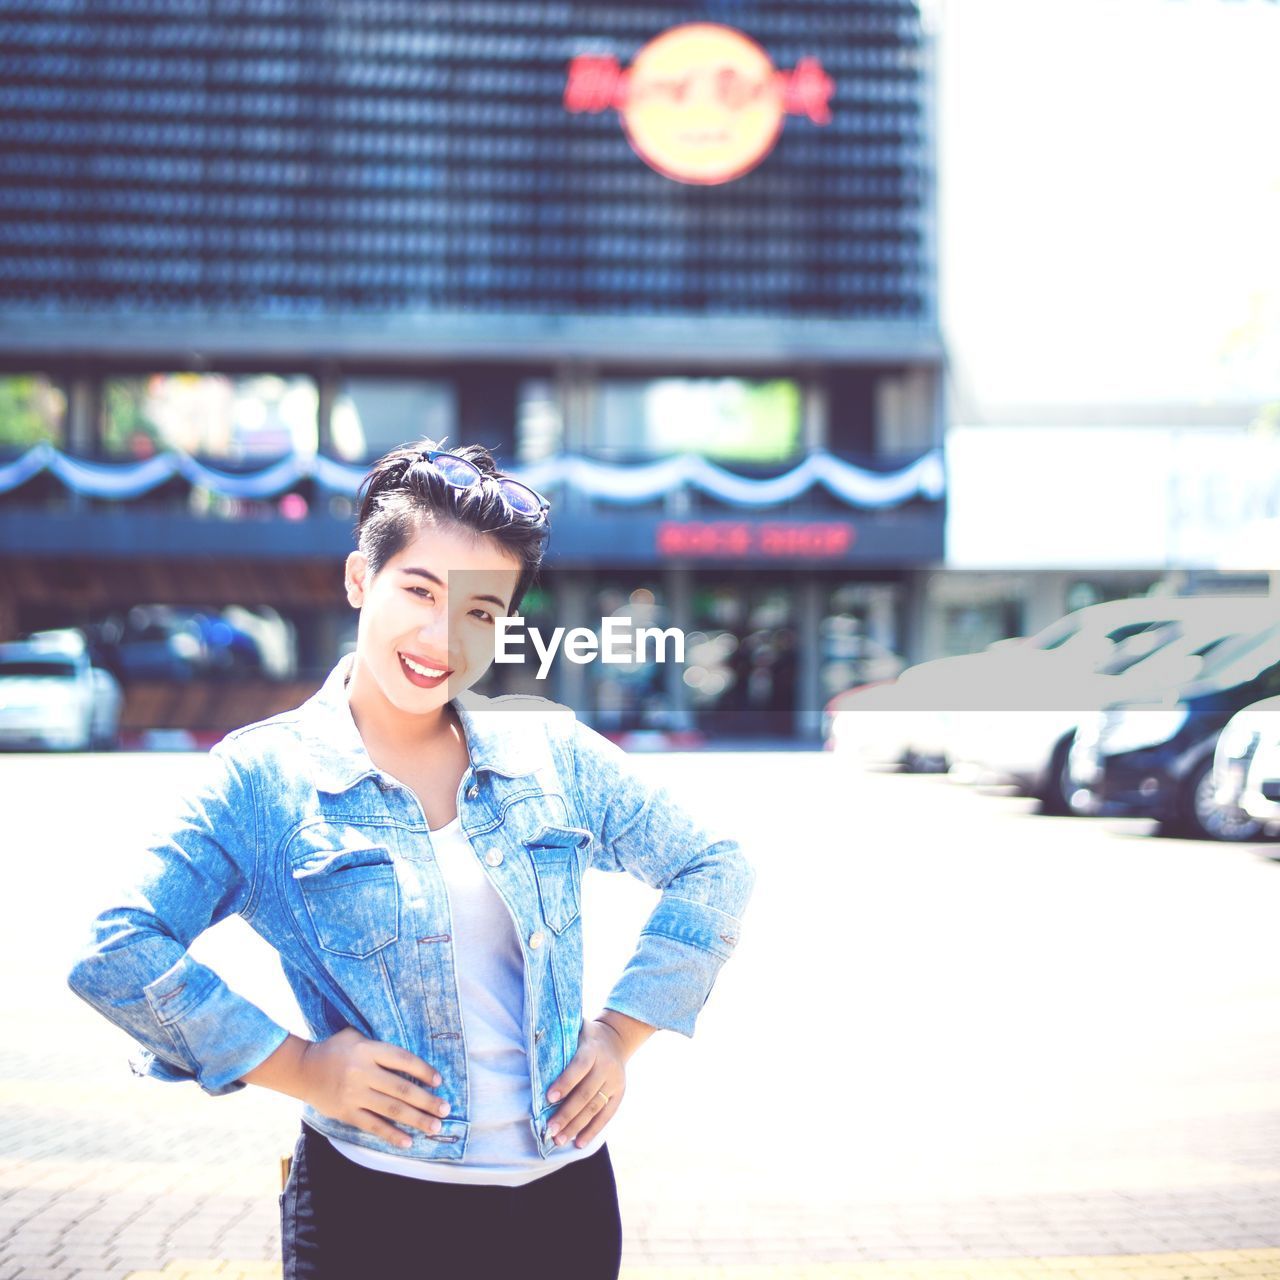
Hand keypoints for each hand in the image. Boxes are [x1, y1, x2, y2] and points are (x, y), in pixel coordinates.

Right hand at [298, 1026, 451, 1148]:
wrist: (301, 1070)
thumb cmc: (334, 1049)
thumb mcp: (354, 1035)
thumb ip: (379, 1044)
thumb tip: (408, 1057)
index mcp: (368, 1050)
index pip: (403, 1060)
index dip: (423, 1070)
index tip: (438, 1081)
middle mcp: (363, 1072)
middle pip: (401, 1089)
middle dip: (427, 1101)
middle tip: (446, 1109)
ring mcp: (354, 1095)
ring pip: (391, 1110)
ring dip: (416, 1119)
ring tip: (434, 1126)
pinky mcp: (346, 1113)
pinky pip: (373, 1126)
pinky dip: (391, 1135)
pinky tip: (408, 1141)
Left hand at [543, 1018, 627, 1148]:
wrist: (616, 1039)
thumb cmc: (584, 1037)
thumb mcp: (575, 1029)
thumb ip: (559, 1037)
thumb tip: (533, 1044)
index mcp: (592, 1048)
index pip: (579, 1067)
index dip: (565, 1082)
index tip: (549, 1098)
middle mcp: (606, 1066)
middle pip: (586, 1093)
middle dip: (567, 1113)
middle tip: (550, 1130)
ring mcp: (615, 1082)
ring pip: (595, 1107)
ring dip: (577, 1126)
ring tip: (559, 1140)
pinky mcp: (619, 1094)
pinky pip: (606, 1115)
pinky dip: (593, 1130)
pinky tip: (579, 1143)